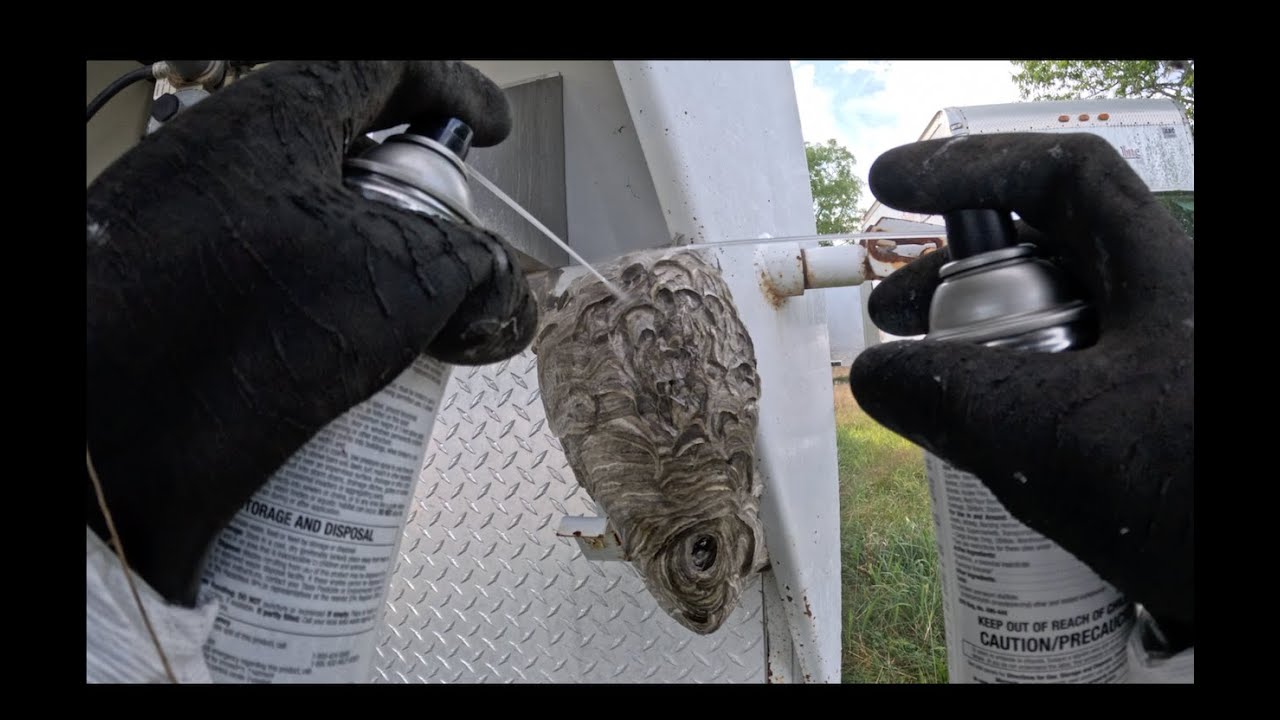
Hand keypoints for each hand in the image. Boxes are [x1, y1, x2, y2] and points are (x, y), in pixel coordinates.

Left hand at [86, 61, 535, 605]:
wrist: (94, 453)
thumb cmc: (226, 338)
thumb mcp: (398, 284)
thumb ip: (477, 272)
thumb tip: (508, 298)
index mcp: (271, 120)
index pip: (383, 67)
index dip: (455, 90)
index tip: (494, 128)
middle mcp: (222, 159)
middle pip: (351, 153)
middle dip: (419, 206)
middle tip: (453, 263)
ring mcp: (191, 229)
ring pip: (314, 225)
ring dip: (377, 270)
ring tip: (408, 336)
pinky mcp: (175, 298)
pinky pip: (274, 284)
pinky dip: (326, 315)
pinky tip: (345, 375)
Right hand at [850, 132, 1192, 640]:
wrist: (1278, 591)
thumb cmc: (1197, 490)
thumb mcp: (1054, 436)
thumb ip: (949, 399)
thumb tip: (876, 375)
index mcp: (1159, 269)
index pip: (1058, 176)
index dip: (969, 168)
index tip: (894, 184)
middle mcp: (1167, 304)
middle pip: (1049, 252)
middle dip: (956, 274)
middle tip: (894, 310)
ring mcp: (1167, 367)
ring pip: (1062, 323)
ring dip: (985, 338)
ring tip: (928, 379)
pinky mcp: (1164, 426)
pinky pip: (1078, 383)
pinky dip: (1021, 392)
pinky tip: (992, 439)